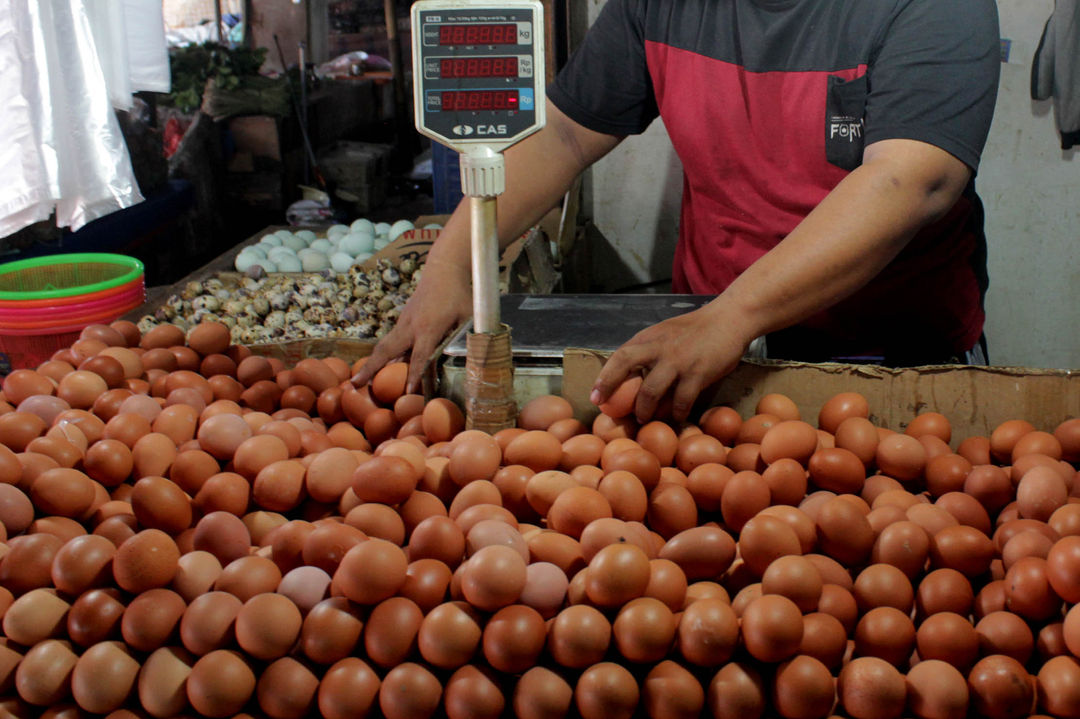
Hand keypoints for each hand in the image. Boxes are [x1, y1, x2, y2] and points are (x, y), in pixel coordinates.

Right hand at [351, 258, 471, 392]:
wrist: (443, 269)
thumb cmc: (459, 295)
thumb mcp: (468, 317)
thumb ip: (466, 339)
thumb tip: (472, 362)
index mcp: (429, 327)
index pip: (420, 356)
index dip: (414, 375)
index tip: (406, 392)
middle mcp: (411, 326)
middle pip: (387, 350)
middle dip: (371, 368)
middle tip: (354, 384)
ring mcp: (404, 321)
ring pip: (384, 345)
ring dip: (371, 362)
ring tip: (358, 380)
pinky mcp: (403, 320)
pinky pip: (390, 341)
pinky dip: (381, 354)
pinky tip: (378, 367)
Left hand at [589, 302, 754, 422]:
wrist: (729, 319)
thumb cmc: (695, 331)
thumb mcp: (665, 334)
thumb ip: (648, 351)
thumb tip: (627, 376)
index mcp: (648, 338)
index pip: (619, 356)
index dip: (604, 378)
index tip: (595, 397)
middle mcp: (659, 347)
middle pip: (626, 365)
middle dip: (611, 388)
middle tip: (610, 411)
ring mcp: (678, 360)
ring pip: (652, 390)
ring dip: (645, 410)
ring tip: (644, 419)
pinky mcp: (698, 373)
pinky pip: (681, 400)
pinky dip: (676, 412)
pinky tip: (676, 417)